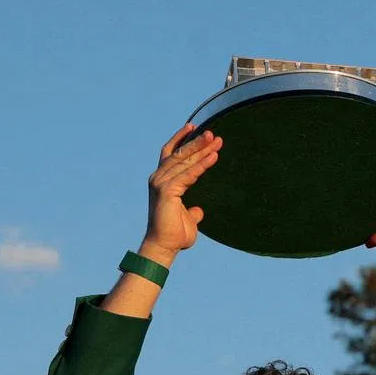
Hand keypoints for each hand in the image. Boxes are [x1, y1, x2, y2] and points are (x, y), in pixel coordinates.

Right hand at [143, 123, 222, 259]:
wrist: (164, 246)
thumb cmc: (174, 234)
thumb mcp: (187, 218)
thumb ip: (192, 212)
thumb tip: (198, 210)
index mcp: (162, 181)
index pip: (171, 154)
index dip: (182, 140)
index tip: (194, 128)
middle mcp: (159, 178)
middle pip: (180, 154)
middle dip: (197, 142)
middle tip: (213, 133)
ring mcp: (161, 183)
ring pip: (184, 160)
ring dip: (201, 149)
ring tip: (216, 140)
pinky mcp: (167, 190)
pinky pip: (189, 174)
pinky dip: (201, 165)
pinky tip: (213, 157)